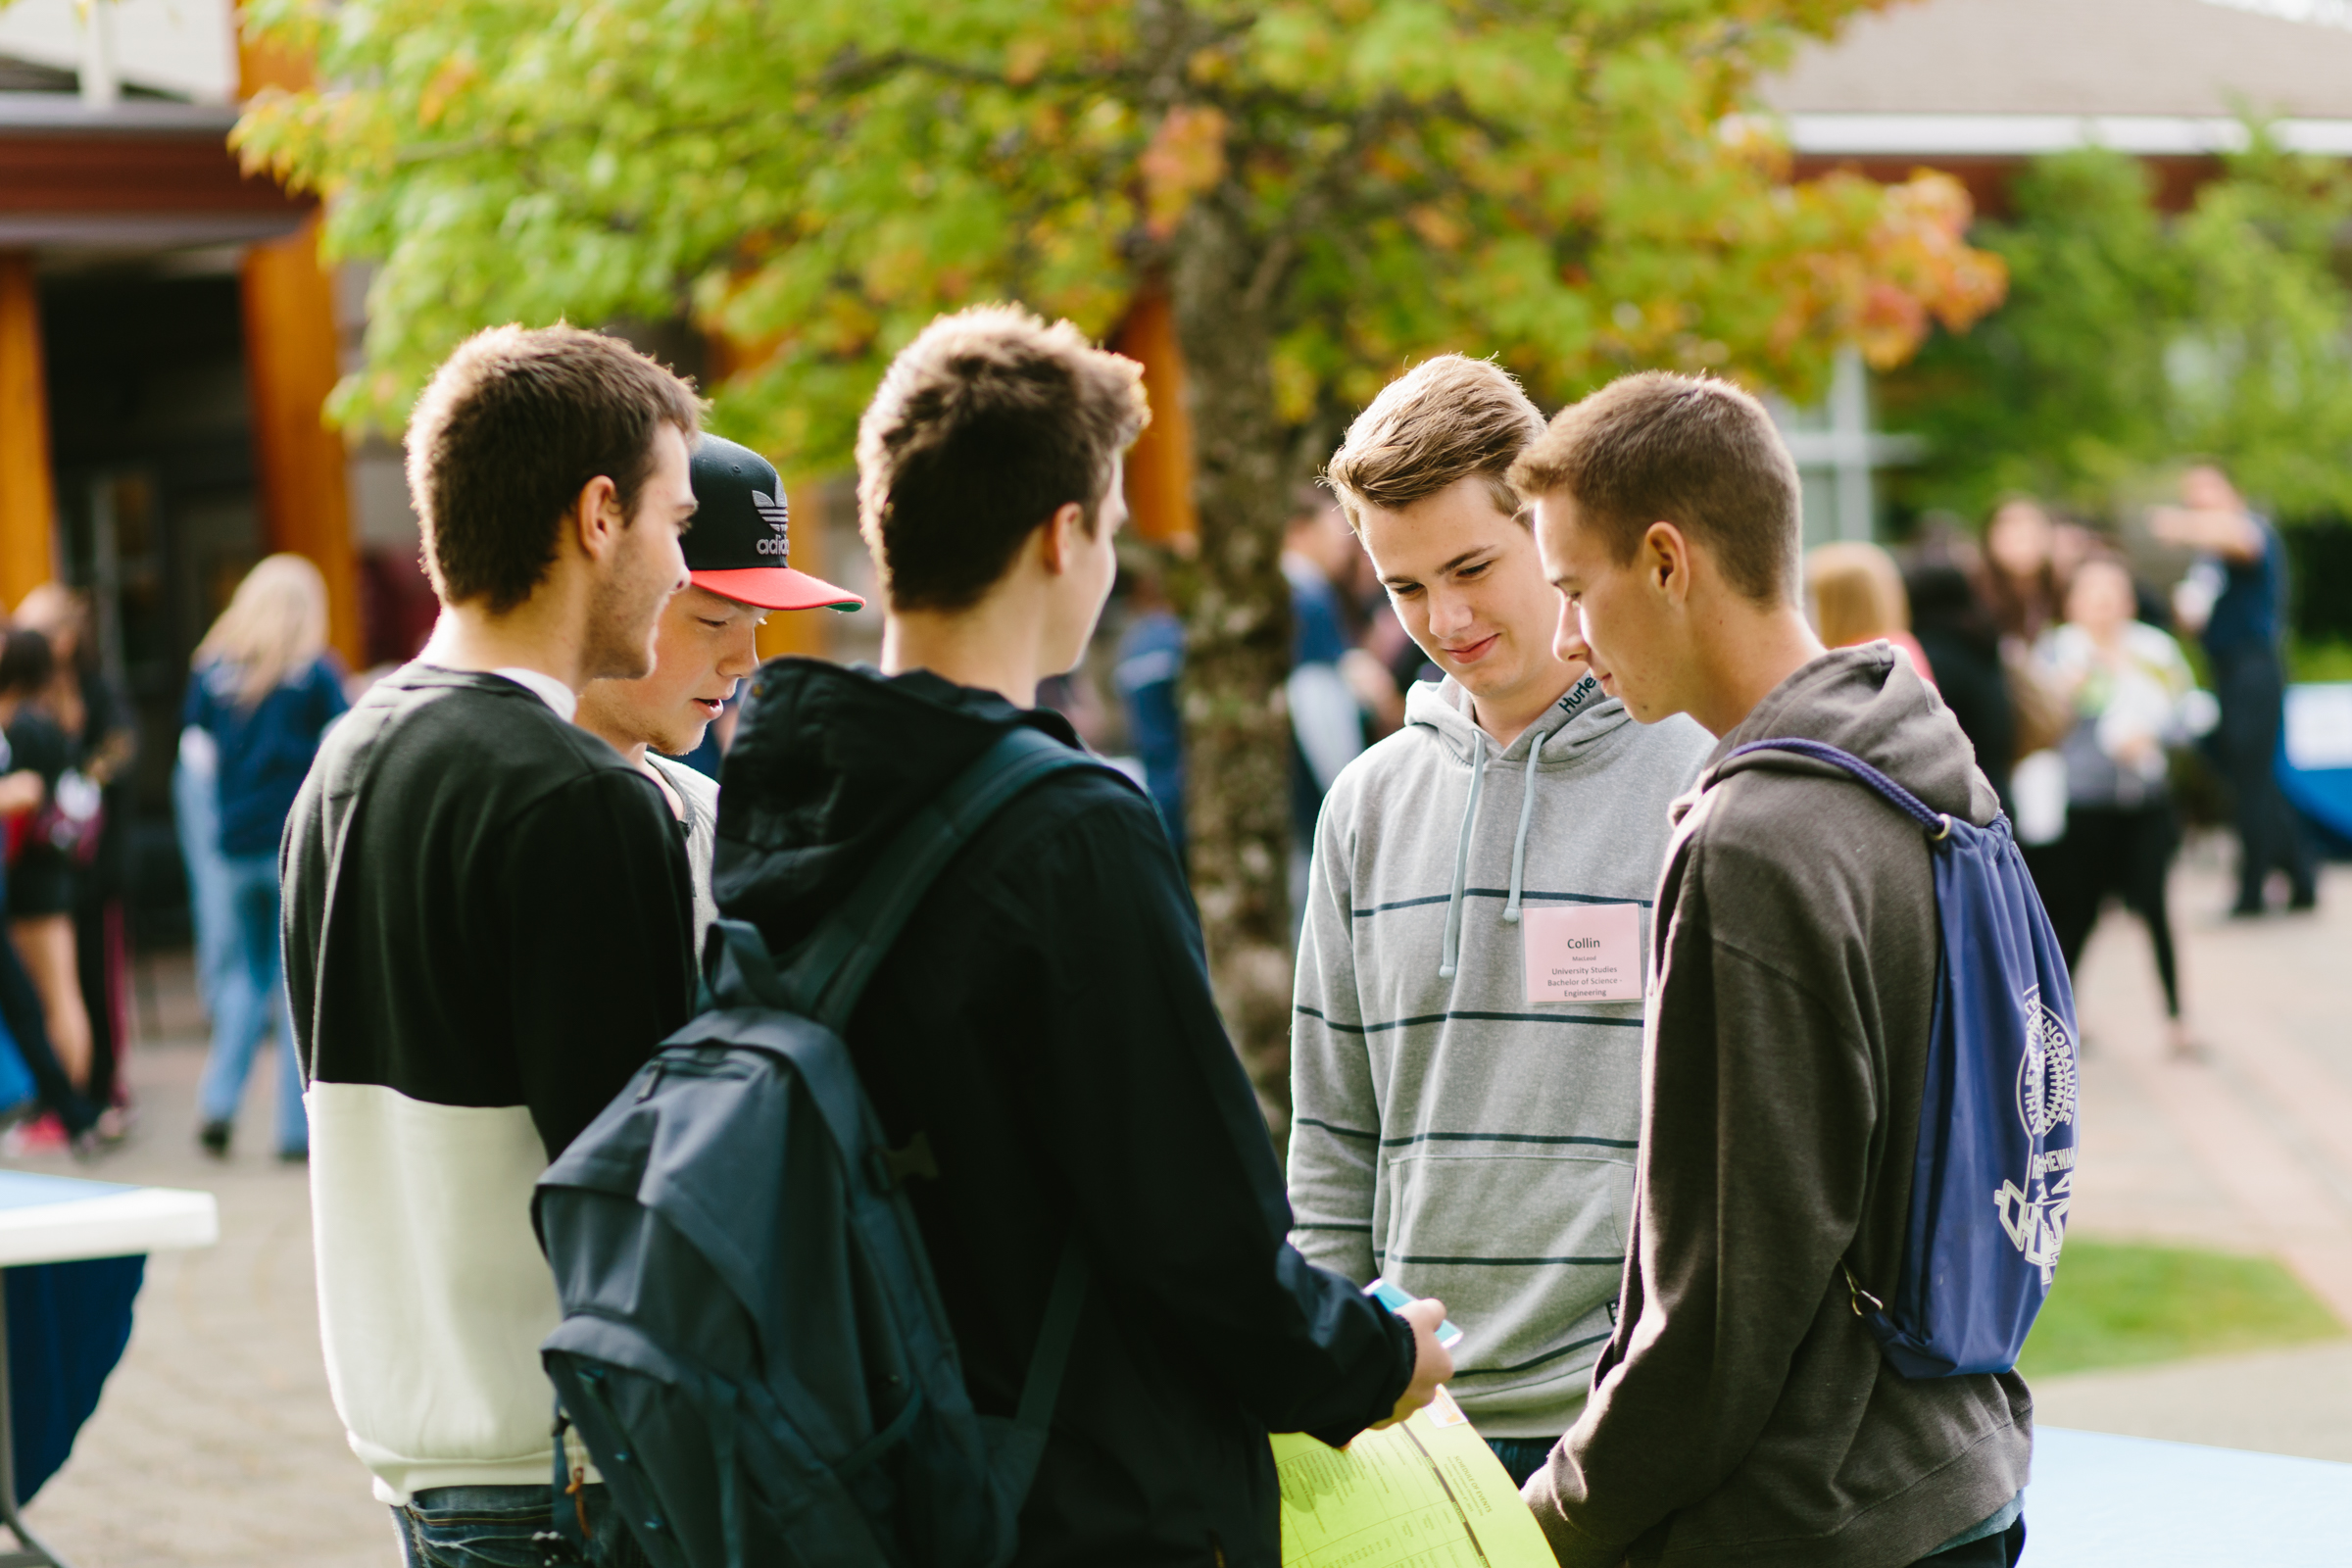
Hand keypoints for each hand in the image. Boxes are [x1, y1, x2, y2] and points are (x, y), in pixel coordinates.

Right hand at [1371, 1297, 1453, 1428]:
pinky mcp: (1381, 1422)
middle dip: (1406, 1372)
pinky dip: (1370, 1401)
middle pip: (1418, 1381)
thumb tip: (1437, 1314)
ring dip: (1388, 1387)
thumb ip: (1434, 1312)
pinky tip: (1358, 1386)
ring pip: (1397, 1397)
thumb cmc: (1400, 1337)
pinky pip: (1376, 1410)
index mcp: (1442, 1369)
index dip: (1420, 1348)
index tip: (1404, 1340)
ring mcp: (1404, 1411)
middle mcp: (1427, 1395)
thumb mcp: (1420, 1312)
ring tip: (1369, 1368)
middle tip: (1386, 1354)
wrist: (1368, 1363)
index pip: (1436, 1359)